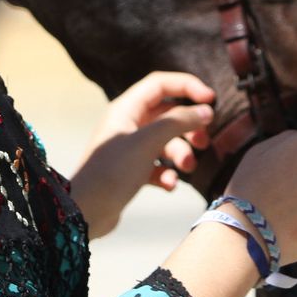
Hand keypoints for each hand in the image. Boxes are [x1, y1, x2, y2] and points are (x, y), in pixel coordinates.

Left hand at [68, 72, 215, 237]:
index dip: (187, 87)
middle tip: (204, 141)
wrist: (85, 212)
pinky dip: (167, 173)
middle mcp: (127, 124)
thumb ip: (178, 122)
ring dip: (181, 154)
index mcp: (126, 108)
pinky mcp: (131, 172)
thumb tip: (205, 111)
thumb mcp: (147, 142)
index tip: (211, 100)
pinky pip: (158, 166)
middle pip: (167, 114)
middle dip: (188, 127)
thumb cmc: (112, 172)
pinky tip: (169, 185)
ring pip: (165, 142)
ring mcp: (129, 148)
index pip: (160, 84)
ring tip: (187, 168)